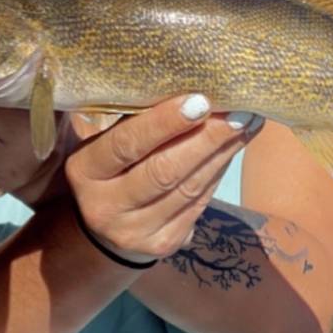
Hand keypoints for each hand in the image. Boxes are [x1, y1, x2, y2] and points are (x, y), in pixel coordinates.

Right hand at [65, 94, 263, 263]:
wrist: (102, 228)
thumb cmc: (112, 166)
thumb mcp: (106, 143)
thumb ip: (136, 121)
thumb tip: (192, 87)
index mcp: (84, 171)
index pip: (125, 144)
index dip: (164, 123)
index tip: (200, 100)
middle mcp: (104, 207)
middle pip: (163, 171)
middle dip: (206, 139)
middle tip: (239, 111)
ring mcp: (134, 232)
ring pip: (188, 190)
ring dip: (222, 153)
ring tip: (248, 123)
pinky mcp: (163, 244)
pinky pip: (199, 204)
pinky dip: (219, 172)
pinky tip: (235, 147)